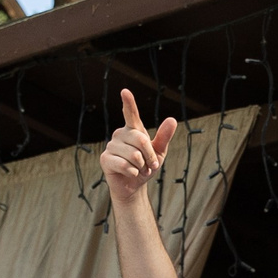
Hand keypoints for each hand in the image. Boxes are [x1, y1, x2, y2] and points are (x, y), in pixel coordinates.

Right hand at [101, 89, 175, 205]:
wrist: (134, 185)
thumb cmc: (146, 166)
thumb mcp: (159, 152)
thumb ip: (164, 137)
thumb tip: (172, 120)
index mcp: (133, 130)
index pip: (131, 114)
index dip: (128, 103)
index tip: (125, 91)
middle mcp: (120, 134)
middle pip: (141, 140)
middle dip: (149, 156)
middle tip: (150, 165)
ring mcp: (111, 146)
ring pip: (133, 155)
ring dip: (141, 167)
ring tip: (139, 170)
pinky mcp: (105, 159)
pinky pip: (125, 165)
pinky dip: (133, 173)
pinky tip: (131, 174)